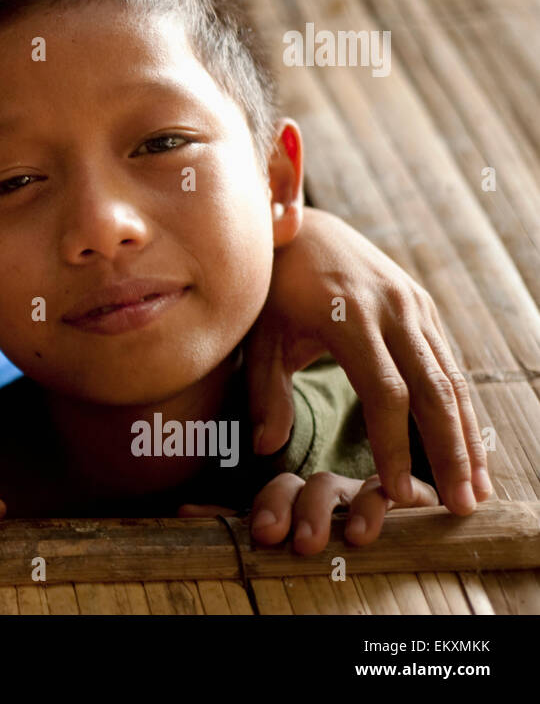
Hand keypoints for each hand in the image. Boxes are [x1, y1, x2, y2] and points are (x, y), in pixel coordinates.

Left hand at [180, 470, 439, 554]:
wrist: (408, 534)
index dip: (265, 508)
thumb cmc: (338, 537)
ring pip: (338, 487)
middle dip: (293, 509)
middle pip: (304, 486)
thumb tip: (184, 514)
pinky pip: (391, 491)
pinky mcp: (404, 493)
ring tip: (337, 539)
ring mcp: (363, 490)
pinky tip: (371, 527)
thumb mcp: (286, 533)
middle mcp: (329, 489)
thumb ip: (241, 520)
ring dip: (331, 510)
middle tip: (288, 539)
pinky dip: (379, 507)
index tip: (261, 534)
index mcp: (299, 496)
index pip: (275, 491)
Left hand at [245, 207, 489, 514]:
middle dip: (450, 451)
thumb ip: (264, 390)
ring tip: (476, 489)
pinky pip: (450, 364)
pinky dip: (462, 409)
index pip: (385, 392)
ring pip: (452, 379)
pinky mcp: (424, 306)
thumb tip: (264, 448)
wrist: (302, 230)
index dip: (394, 444)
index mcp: (349, 315)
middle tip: (461, 505)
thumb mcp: (260, 335)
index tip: (399, 491)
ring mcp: (414, 305)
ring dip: (467, 436)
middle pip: (433, 390)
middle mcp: (392, 308)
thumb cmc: (272, 290)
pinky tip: (468, 447)